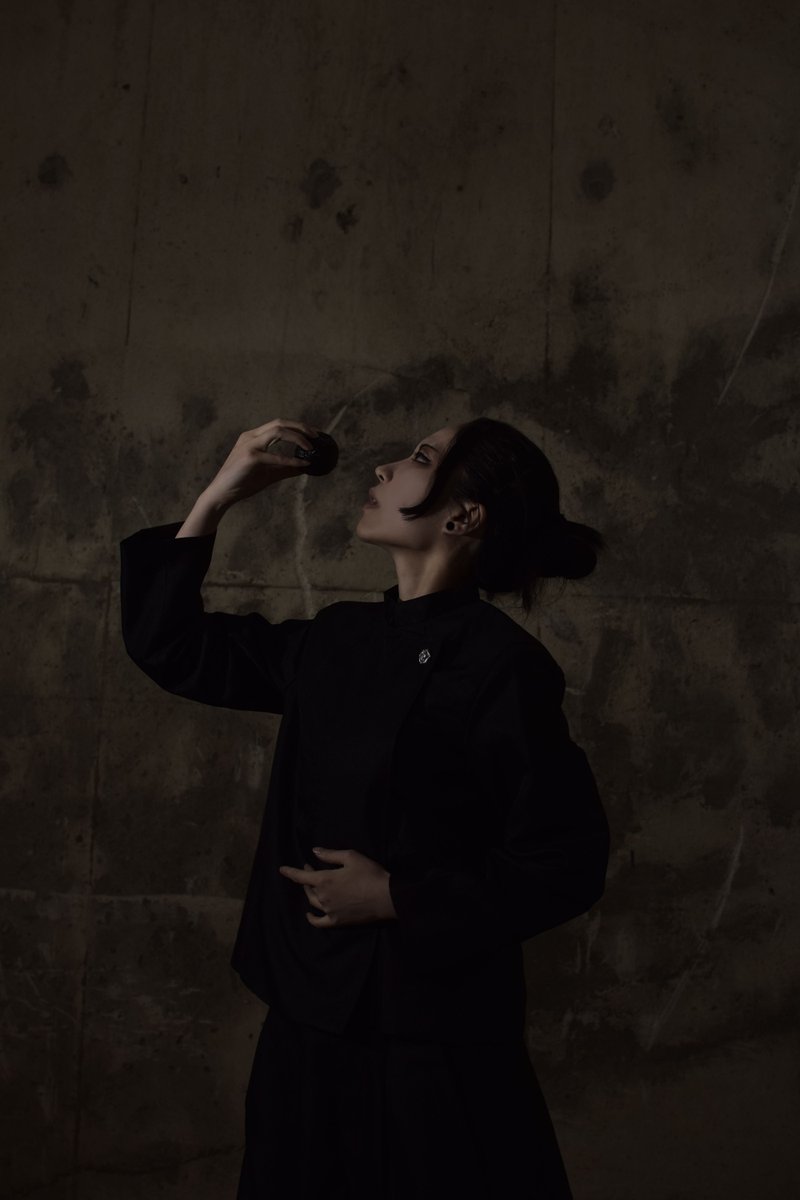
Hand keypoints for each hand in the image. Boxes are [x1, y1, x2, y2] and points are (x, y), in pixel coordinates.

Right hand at [205, 417, 319, 506]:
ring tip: (311, 447)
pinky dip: (291, 460)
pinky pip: (276, 456)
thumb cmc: (242, 483)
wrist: (221, 494)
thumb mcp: (268, 474)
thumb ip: (285, 469)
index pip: (278, 425)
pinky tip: (303, 464)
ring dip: (298, 437)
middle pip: (279, 423)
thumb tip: (305, 467)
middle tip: (317, 436)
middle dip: (301, 427)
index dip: (297, 427)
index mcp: (253, 437)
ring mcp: (249, 445)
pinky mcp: (250, 458)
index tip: (313, 434)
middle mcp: (251, 437)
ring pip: (278, 431)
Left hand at [278, 847, 397, 928]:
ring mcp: (329, 911)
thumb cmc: (369, 874)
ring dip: (309, 893)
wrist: (386, 897)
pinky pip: (319, 922)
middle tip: (309, 869)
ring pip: (313, 902)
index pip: (302, 876)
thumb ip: (331, 855)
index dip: (291, 872)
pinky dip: (312, 918)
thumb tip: (314, 851)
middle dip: (305, 879)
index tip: (282, 869)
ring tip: (311, 887)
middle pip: (308, 889)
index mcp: (325, 879)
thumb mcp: (351, 857)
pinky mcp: (337, 922)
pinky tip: (309, 914)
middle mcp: (323, 896)